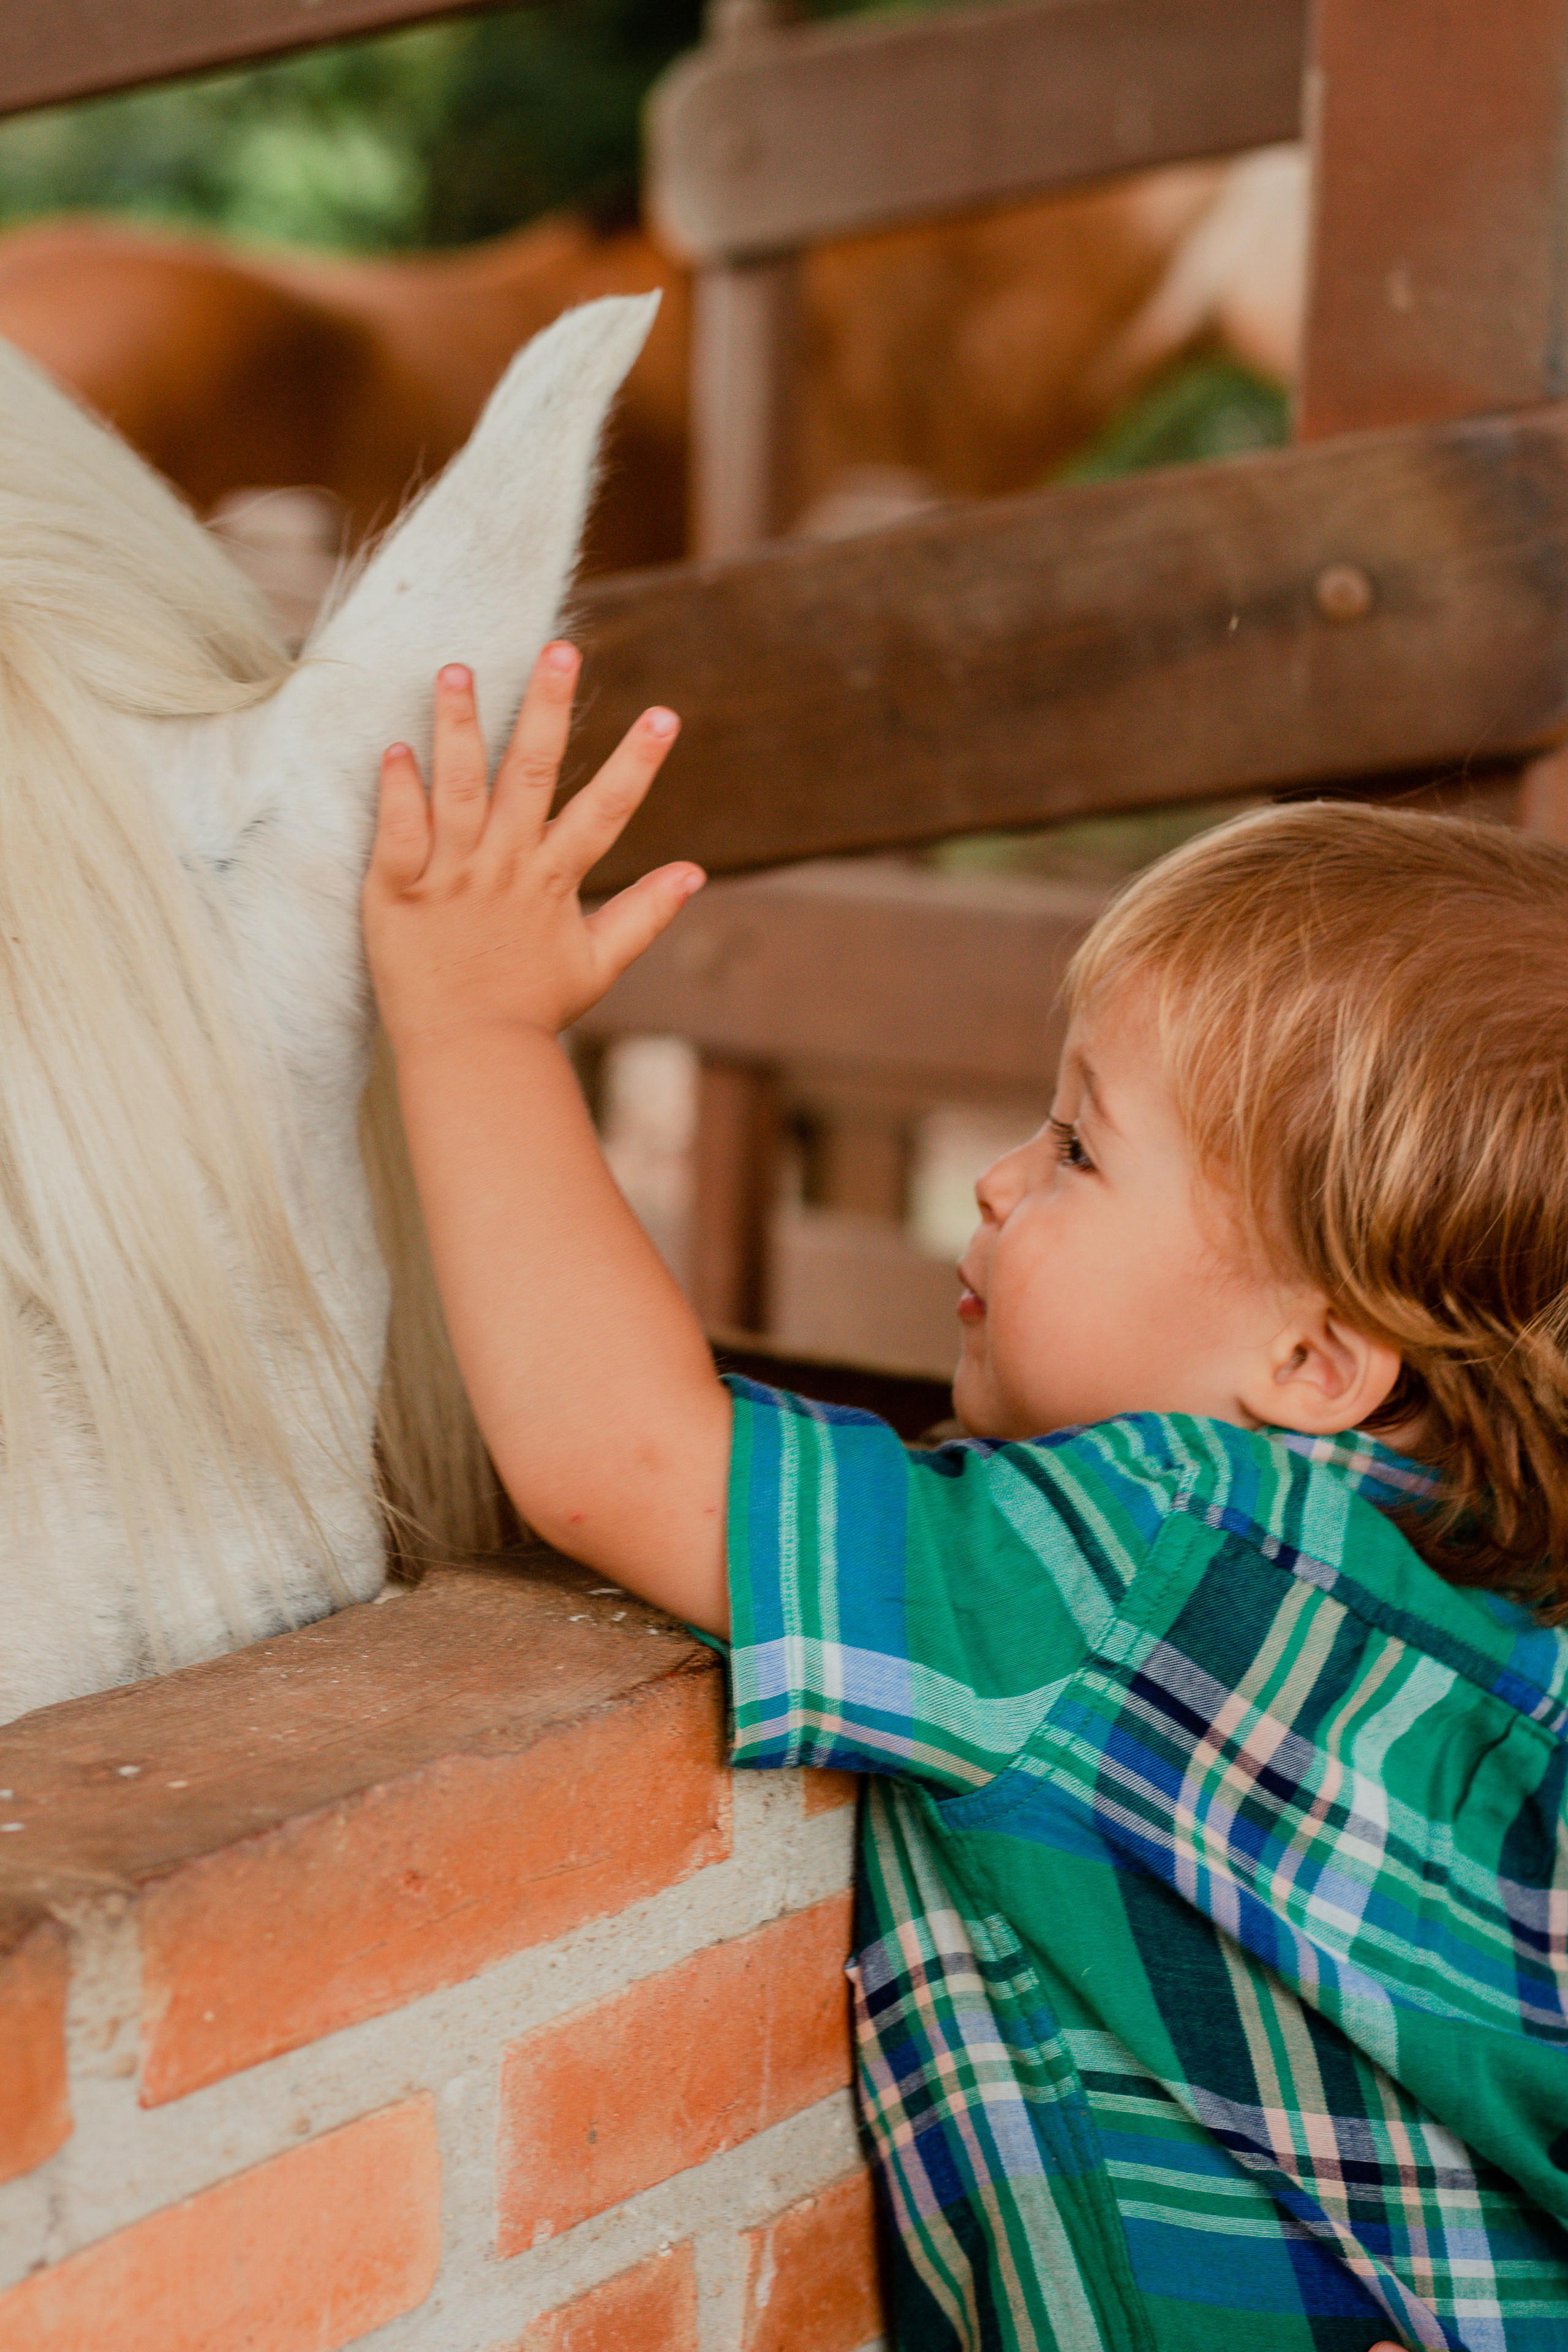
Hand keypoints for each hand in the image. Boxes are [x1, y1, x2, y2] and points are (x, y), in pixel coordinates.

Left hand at [364, 642, 701, 1050]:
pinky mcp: (401, 892)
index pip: (605, 810)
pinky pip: (400, 831)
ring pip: (458, 787)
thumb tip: (695, 873)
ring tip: (456, 668)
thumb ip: (644, 913)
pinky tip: (395, 747)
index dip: (637, 762)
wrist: (469, 1057)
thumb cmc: (530, 1013)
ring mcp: (453, 876)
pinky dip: (398, 790)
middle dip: (547, 708)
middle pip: (530, 774)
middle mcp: (506, 867)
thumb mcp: (597, 964)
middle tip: (559, 650)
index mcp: (553, 881)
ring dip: (458, 725)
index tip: (666, 714)